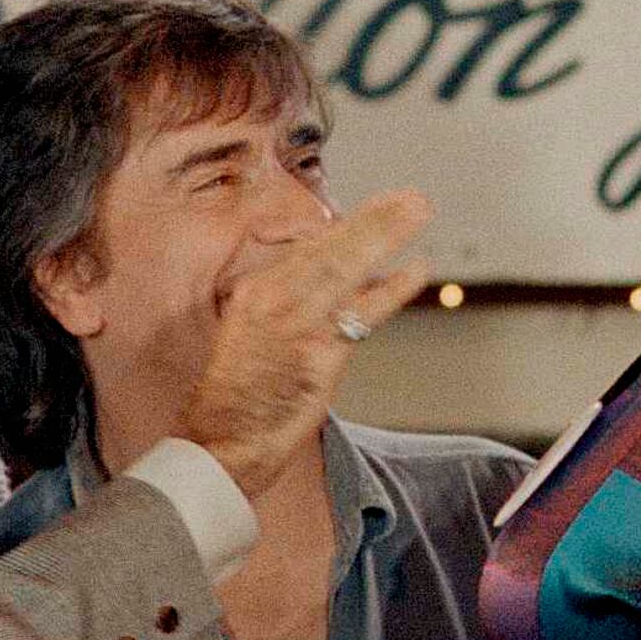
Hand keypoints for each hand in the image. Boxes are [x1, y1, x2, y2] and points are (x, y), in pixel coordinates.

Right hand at [178, 191, 432, 499]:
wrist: (221, 442)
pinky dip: (392, 290)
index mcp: (255, 292)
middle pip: (331, 248)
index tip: (381, 207)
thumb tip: (341, 291)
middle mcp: (273, 299)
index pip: (309, 248)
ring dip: (385, 236)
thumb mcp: (250, 338)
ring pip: (346, 268)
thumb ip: (287, 308)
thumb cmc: (238, 399)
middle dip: (374, 219)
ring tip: (419, 212)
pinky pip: (362, 314)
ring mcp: (296, 325)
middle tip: (412, 197)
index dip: (349, 227)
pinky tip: (417, 270)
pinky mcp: (317, 355)